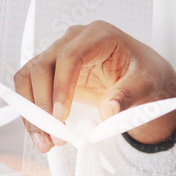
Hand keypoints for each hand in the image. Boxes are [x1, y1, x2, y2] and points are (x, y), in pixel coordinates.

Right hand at [14, 21, 175, 150]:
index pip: (69, 56)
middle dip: (41, 104)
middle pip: (42, 66)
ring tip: (45, 141)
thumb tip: (108, 110)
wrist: (141, 77)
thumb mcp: (146, 83)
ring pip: (29, 78)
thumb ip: (128, 95)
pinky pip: (32, 89)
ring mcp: (58, 54)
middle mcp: (73, 40)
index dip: (61, 86)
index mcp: (98, 35)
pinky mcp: (52, 72)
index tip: (61, 116)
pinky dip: (33, 113)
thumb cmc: (145, 73)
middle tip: (52, 135)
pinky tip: (43, 134)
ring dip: (31, 111)